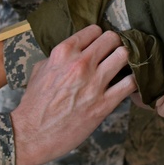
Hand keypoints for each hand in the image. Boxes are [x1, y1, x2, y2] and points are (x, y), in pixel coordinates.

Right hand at [11, 25, 135, 164]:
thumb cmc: (34, 104)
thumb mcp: (40, 70)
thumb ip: (58, 58)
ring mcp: (94, 83)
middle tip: (115, 54)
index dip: (100, 37)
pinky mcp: (104, 104)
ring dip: (126, 61)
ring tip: (124, 68)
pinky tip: (128, 85)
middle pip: (113, 38)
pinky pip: (129, 84)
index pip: (94, 30)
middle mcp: (81, 63)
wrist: (31, 134)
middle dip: (116, 45)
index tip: (102, 45)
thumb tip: (72, 53)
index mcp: (64, 52)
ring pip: (124, 56)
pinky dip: (133, 82)